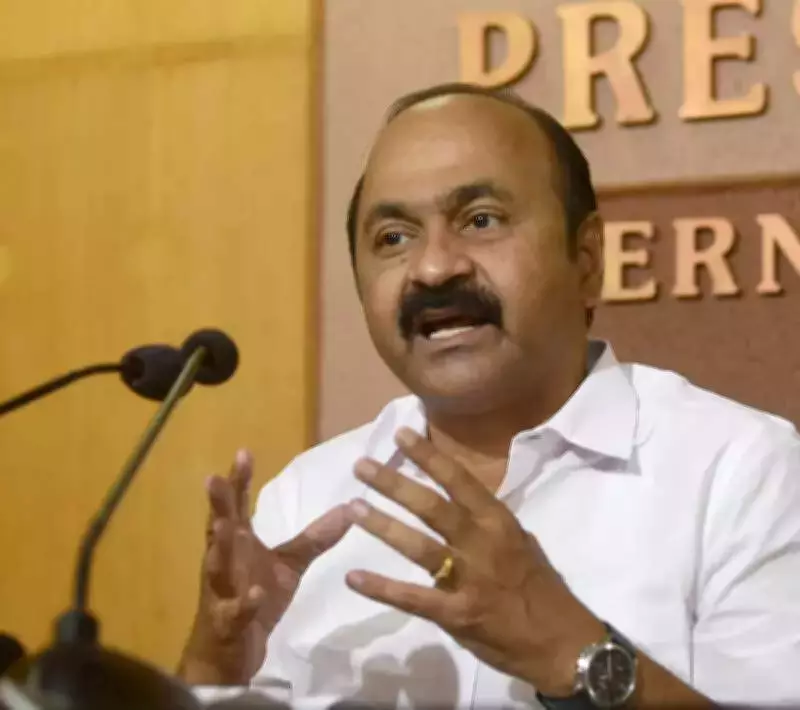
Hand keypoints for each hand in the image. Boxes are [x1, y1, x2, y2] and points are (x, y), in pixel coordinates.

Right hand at [180, 450, 350, 684]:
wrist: (232, 653)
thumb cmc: (255, 599)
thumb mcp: (290, 565)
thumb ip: (314, 538)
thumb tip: (350, 508)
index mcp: (237, 544)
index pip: (236, 506)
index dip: (238, 481)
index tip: (244, 452)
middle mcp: (224, 562)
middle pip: (218, 528)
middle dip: (218, 504)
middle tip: (213, 478)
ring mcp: (223, 592)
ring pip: (218, 567)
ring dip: (220, 547)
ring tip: (224, 526)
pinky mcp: (229, 623)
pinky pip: (236, 612)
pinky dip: (245, 602)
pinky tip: (255, 592)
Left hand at [344, 428, 604, 695]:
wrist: (561, 642)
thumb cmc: (541, 587)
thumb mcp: (521, 541)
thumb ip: (488, 521)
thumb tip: (461, 500)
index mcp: (498, 522)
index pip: (460, 480)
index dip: (429, 456)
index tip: (401, 436)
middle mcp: (482, 544)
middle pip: (432, 507)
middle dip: (394, 484)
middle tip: (361, 466)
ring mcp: (468, 579)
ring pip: (418, 546)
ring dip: (382, 526)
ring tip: (352, 508)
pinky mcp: (456, 614)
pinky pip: (413, 598)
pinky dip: (382, 588)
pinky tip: (354, 578)